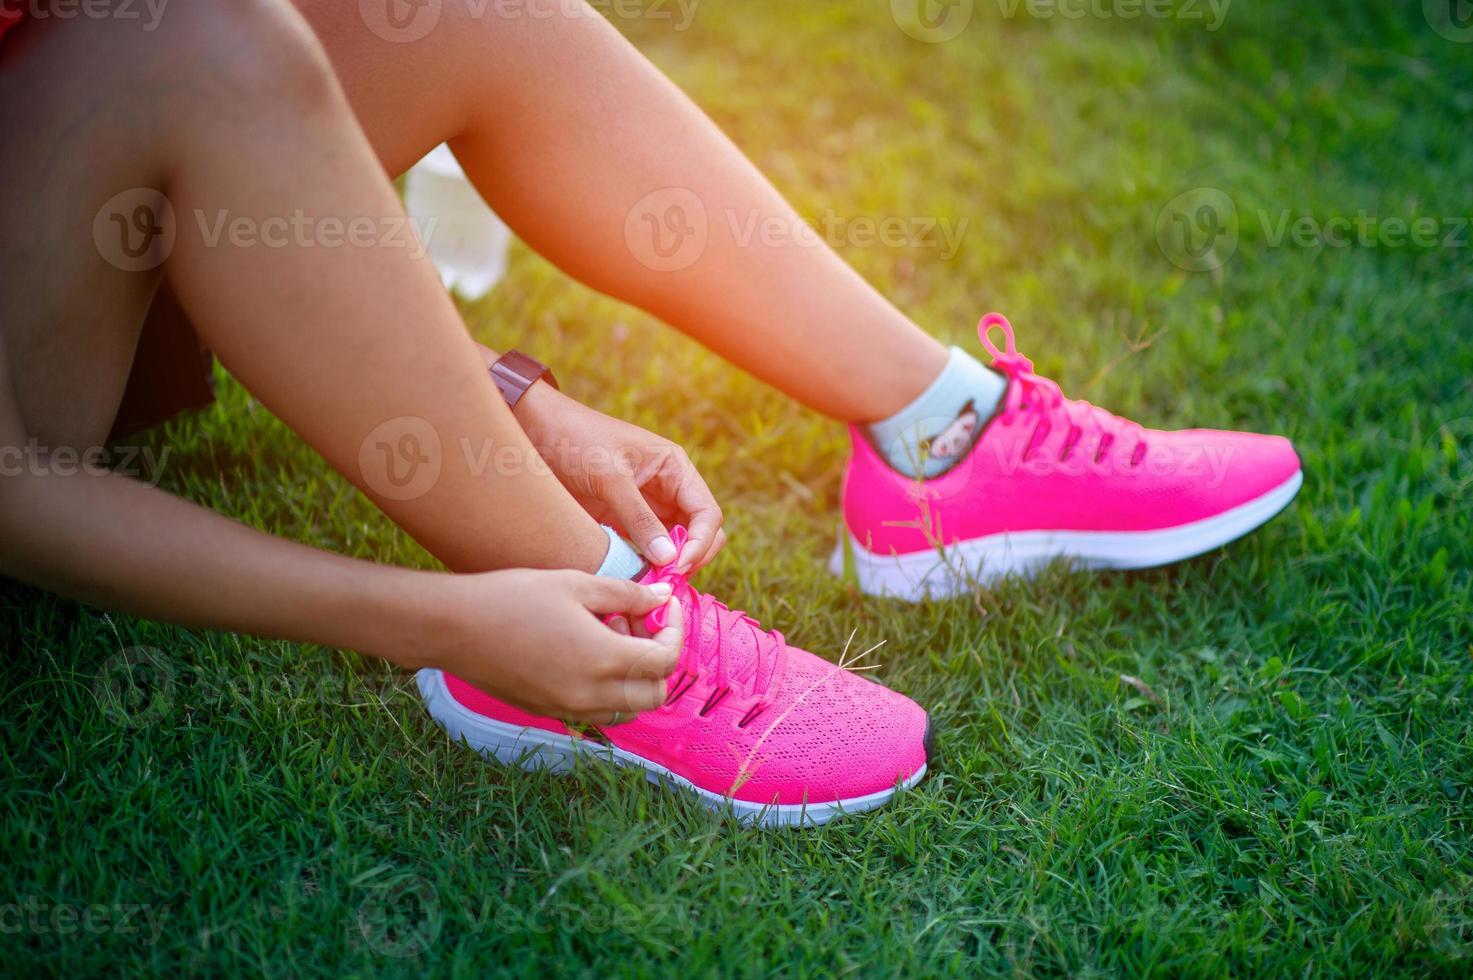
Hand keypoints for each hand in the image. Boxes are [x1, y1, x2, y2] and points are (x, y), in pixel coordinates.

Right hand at [427, 568, 683, 723]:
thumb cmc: (514, 597)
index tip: (664, 606)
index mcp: (604, 660)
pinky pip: (596, 710)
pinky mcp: (548, 712)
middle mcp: (591, 694)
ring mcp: (568, 709)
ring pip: (627, 709)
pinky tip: (587, 651)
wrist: (454, 627)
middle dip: (659, 660)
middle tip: (641, 623)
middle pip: (654, 694)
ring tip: (614, 637)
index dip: (674, 631)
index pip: (665, 660)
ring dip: (635, 679)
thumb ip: (628, 594)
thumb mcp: (577, 584)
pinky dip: (608, 689)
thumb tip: (663, 599)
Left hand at [514, 383, 723, 572]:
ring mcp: (646, 507)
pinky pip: (646, 549)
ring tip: (652, 583)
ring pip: (675, 545)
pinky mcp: (623, 522)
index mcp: (675, 468)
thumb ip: (639, 518)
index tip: (678, 566)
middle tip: (667, 580)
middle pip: (699, 533)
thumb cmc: (576, 440)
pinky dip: (647, 565)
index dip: (701, 542)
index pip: (707, 513)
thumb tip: (670, 559)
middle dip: (692, 557)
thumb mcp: (610, 477)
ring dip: (670, 566)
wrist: (536, 431)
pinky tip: (635, 578)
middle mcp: (668, 489)